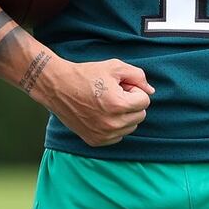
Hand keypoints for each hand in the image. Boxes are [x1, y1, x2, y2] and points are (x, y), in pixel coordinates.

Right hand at [31, 57, 154, 146]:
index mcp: (118, 105)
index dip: (135, 90)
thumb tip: (150, 91)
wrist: (58, 87)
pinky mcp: (95, 141)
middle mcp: (111, 124)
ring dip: (124, 115)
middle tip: (114, 93)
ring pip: (130, 127)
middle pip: (140, 115)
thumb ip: (138, 76)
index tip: (121, 86)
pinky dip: (114, 125)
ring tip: (107, 103)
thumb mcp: (114, 67)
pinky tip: (101, 113)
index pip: (145, 101)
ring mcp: (103, 135)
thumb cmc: (87, 74)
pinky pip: (117, 136)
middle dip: (131, 103)